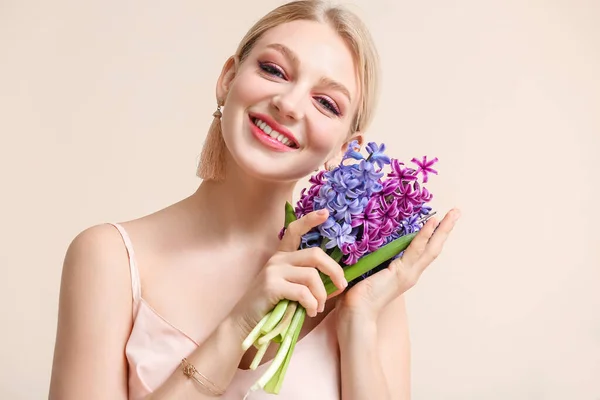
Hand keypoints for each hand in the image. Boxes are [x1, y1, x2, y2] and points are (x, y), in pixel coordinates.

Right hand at [229, 209, 347, 337]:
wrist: (245, 323)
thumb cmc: (272, 308)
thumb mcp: (290, 288)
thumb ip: (308, 280)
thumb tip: (337, 281)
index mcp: (282, 257)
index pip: (295, 230)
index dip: (310, 220)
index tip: (325, 213)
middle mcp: (278, 259)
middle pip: (315, 254)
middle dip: (334, 270)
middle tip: (342, 285)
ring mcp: (273, 271)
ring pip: (312, 276)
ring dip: (321, 295)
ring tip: (317, 308)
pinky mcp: (271, 285)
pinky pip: (302, 292)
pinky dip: (311, 303)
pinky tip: (309, 311)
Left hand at [335, 208, 460, 324]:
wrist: (356, 313)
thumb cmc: (357, 295)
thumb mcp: (367, 270)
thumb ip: (372, 257)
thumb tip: (363, 239)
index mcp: (404, 272)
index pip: (422, 250)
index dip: (432, 235)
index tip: (438, 219)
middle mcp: (411, 273)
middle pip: (434, 247)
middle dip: (445, 230)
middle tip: (457, 212)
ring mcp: (409, 273)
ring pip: (431, 247)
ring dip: (443, 229)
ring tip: (454, 213)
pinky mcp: (402, 272)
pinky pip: (416, 249)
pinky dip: (425, 234)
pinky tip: (433, 221)